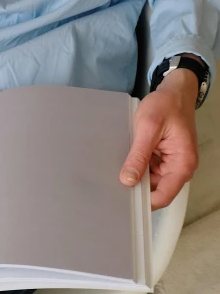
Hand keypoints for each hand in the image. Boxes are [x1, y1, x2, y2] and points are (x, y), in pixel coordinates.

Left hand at [120, 68, 198, 209]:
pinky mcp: (163, 159)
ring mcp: (171, 164)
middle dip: (136, 188)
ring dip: (136, 176)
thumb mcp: (149, 127)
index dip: (143, 201)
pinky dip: (138, 167)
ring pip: (150, 181)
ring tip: (116, 170)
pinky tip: (125, 161)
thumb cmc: (166, 105)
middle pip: (156, 190)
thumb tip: (128, 180)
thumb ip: (139, 155)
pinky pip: (149, 170)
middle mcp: (180, 168)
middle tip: (112, 185)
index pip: (163, 196)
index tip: (122, 199)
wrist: (174, 91)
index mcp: (182, 164)